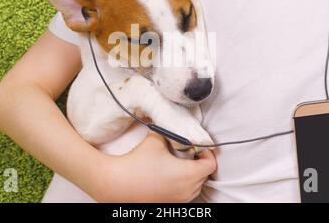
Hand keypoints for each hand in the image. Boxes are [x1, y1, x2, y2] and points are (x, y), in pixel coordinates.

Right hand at [94, 132, 216, 202]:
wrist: (118, 183)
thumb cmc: (138, 162)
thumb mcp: (155, 139)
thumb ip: (168, 131)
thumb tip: (173, 124)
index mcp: (188, 174)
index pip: (211, 164)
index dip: (207, 153)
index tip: (198, 147)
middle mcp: (187, 190)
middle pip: (204, 175)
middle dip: (199, 162)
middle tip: (188, 152)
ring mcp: (179, 200)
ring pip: (195, 186)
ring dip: (192, 175)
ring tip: (178, 164)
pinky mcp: (169, 204)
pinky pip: (185, 194)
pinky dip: (183, 184)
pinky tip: (169, 176)